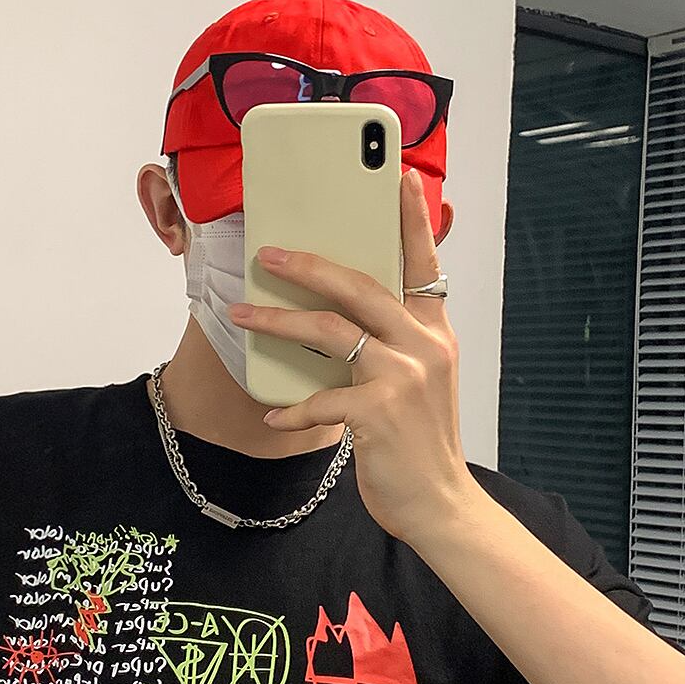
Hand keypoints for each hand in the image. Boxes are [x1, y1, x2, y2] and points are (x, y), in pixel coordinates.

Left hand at [226, 166, 478, 545]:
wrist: (441, 505)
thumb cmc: (421, 446)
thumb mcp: (421, 385)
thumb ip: (395, 347)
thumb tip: (345, 323)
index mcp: (435, 334)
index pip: (423, 265)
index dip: (412, 220)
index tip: (400, 178)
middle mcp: (423, 346)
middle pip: (359, 286)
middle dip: (307, 265)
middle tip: (268, 256)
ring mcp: (402, 377)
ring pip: (330, 331)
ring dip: (279, 323)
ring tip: (243, 317)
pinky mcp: (378, 413)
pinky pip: (320, 399)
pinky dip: (293, 408)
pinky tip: (274, 415)